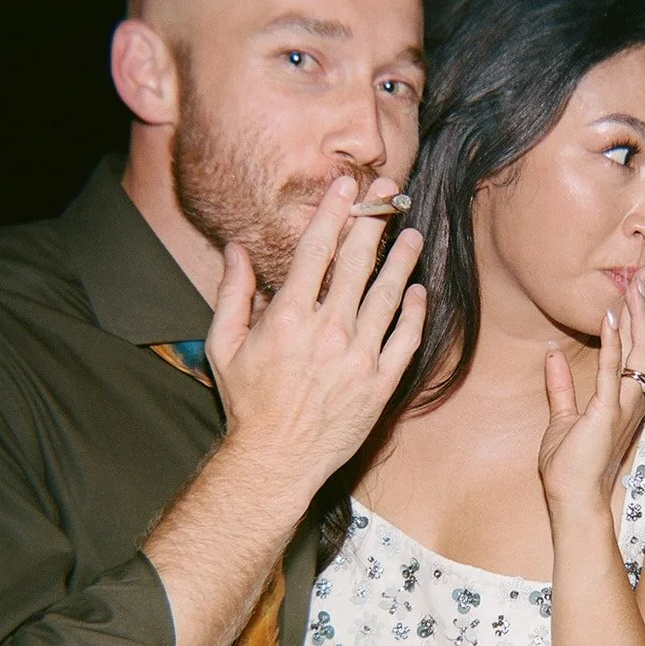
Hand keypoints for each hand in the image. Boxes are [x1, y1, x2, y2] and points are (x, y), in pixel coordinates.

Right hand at [205, 174, 425, 512]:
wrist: (276, 460)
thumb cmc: (247, 403)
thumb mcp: (224, 345)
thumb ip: (233, 293)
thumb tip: (235, 248)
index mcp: (289, 317)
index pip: (317, 250)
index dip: (334, 212)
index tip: (347, 186)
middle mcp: (329, 331)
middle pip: (358, 263)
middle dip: (375, 222)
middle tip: (391, 195)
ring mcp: (359, 357)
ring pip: (389, 295)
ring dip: (402, 260)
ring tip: (412, 234)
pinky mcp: (381, 383)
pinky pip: (405, 339)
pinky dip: (416, 312)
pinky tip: (420, 291)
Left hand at [538, 273, 644, 513]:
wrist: (572, 501)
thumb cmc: (570, 468)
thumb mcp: (562, 418)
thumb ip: (560, 386)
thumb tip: (551, 354)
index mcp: (623, 400)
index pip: (636, 350)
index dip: (637, 318)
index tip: (636, 287)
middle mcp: (631, 400)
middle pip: (644, 343)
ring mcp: (623, 406)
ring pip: (638, 351)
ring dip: (637, 315)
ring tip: (636, 282)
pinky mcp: (606, 413)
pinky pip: (612, 370)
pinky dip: (612, 341)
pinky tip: (610, 316)